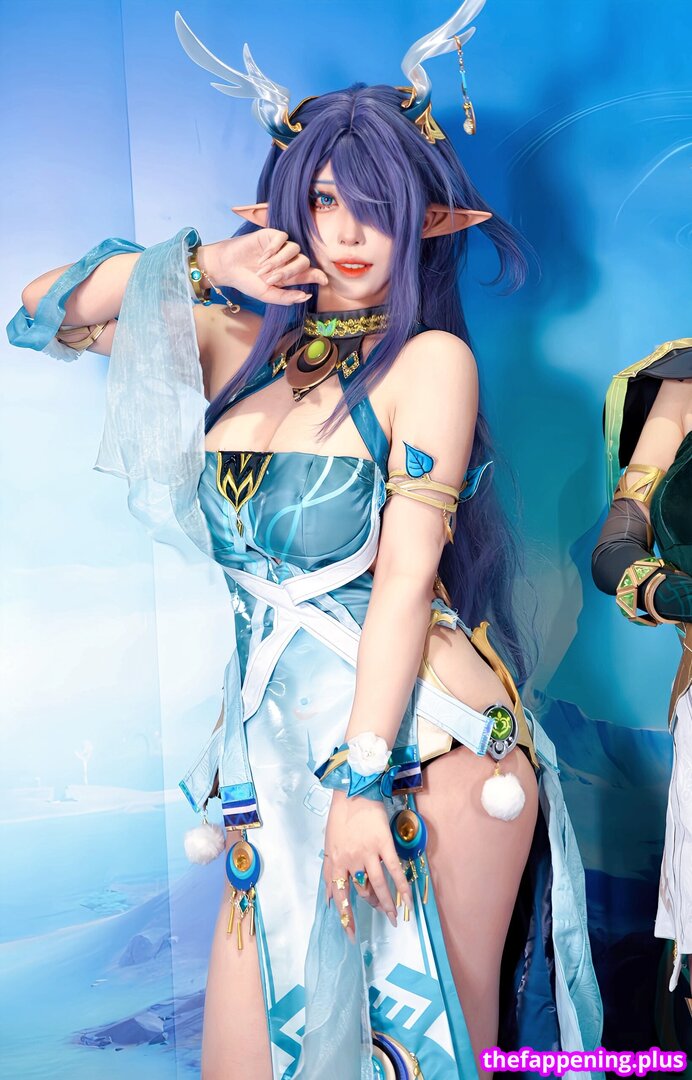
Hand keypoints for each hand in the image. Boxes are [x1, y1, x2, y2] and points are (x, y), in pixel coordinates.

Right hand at [198, 231, 327, 305]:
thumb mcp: (266, 294)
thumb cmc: (246, 282)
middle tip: (273, 278)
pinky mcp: (271, 235)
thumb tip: (306, 297)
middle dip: (290, 271)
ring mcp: (280, 247)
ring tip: (263, 269)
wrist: (227, 267)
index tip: (324, 280)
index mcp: (288, 275)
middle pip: (304, 261)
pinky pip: (283, 237)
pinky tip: (263, 256)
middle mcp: (287, 260)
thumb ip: (286, 298)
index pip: (309, 273)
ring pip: (294, 249)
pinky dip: (274, 248)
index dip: (318, 275)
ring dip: (280, 261)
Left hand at [323, 790, 413, 942]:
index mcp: (335, 862)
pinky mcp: (384, 845)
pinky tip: (408, 901)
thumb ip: (328, 872)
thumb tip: (329, 898)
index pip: (339, 896)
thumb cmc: (340, 819)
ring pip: (379, 885)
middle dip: (371, 904)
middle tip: (380, 910)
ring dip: (387, 904)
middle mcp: (351, 861)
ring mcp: (368, 853)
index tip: (351, 935)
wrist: (354, 793)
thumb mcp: (329, 846)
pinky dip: (403, 887)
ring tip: (394, 917)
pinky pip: (395, 871)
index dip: (346, 917)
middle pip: (362, 891)